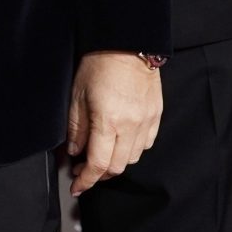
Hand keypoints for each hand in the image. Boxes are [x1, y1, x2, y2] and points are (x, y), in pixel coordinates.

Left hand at [66, 51, 162, 193]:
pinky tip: (120, 142)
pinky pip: (146, 144)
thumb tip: (74, 152)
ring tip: (102, 155)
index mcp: (108, 121)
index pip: (98, 164)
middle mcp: (131, 126)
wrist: (129, 44)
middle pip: (117, 167)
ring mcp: (147, 122)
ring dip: (116, 163)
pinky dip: (132, 150)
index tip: (76, 187)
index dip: (86, 180)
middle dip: (99, 174)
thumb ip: (76, 127)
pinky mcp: (156, 116)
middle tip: (85, 171)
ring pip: (133, 158)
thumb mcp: (77, 94)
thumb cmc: (99, 65)